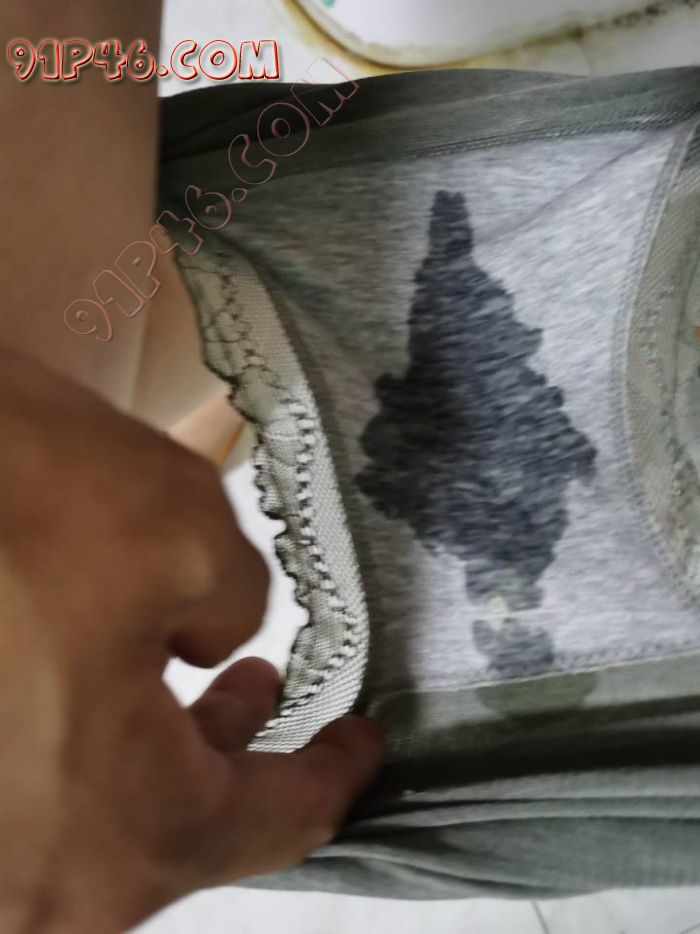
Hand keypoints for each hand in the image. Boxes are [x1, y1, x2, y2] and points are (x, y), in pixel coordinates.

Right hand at [0, 349, 383, 932]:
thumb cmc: (16, 499)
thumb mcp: (186, 530)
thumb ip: (236, 603)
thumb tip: (213, 639)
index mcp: (122, 835)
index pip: (275, 823)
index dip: (333, 777)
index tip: (363, 745)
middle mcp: (32, 885)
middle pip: (178, 835)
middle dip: (238, 756)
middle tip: (272, 692)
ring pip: (98, 819)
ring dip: (156, 750)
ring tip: (199, 676)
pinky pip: (33, 790)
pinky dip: (81, 743)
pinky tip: (97, 673)